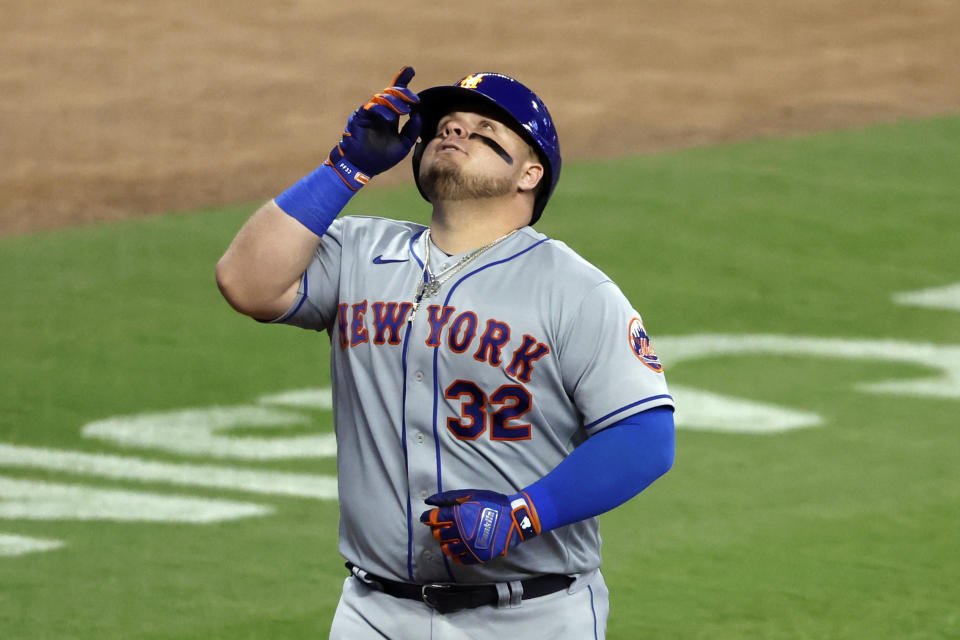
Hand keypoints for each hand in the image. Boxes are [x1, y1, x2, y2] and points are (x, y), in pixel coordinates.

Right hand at [327, 66, 421, 180]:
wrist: (362, 168)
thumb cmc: (381, 158)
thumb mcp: (402, 145)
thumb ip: (411, 131)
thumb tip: (418, 116)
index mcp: (390, 116)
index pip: (398, 96)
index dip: (402, 81)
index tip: (410, 70)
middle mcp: (380, 112)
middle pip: (391, 92)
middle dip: (404, 92)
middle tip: (415, 99)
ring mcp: (370, 113)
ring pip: (382, 97)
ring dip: (395, 102)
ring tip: (405, 110)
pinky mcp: (360, 117)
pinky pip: (371, 107)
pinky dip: (382, 110)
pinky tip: (390, 118)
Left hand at [419, 489, 540, 564]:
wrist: (515, 519)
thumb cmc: (493, 503)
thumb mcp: (471, 495)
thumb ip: (448, 498)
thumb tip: (428, 501)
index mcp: (459, 515)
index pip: (434, 519)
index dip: (428, 518)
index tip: (427, 518)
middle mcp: (462, 532)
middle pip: (439, 534)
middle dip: (436, 530)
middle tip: (441, 527)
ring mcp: (470, 546)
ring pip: (447, 548)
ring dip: (445, 543)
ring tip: (449, 538)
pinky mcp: (478, 556)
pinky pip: (460, 559)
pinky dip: (455, 555)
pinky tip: (458, 549)